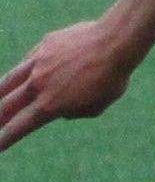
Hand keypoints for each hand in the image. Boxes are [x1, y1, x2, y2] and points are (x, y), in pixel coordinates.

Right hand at [0, 19, 138, 152]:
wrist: (115, 42)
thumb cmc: (112, 77)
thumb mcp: (96, 105)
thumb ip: (74, 111)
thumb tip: (62, 109)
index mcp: (49, 106)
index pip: (18, 127)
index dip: (4, 139)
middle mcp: (38, 86)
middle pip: (7, 105)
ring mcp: (38, 64)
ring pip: (10, 80)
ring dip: (0, 92)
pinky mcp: (45, 45)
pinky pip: (29, 60)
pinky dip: (24, 70)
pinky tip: (22, 72)